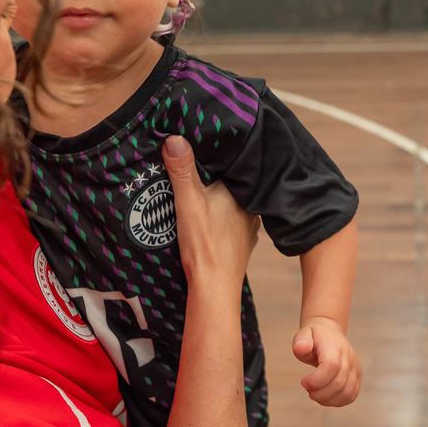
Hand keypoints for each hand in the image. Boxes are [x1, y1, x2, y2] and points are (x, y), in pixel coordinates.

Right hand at [162, 136, 259, 284]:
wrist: (215, 288)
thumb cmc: (204, 244)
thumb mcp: (188, 202)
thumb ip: (182, 170)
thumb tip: (175, 138)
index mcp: (243, 192)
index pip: (233, 166)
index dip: (221, 156)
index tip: (207, 145)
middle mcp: (253, 207)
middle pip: (235, 185)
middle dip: (221, 178)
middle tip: (203, 168)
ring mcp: (251, 227)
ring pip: (237, 204)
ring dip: (224, 199)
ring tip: (208, 191)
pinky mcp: (244, 243)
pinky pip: (235, 222)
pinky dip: (225, 218)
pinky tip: (215, 218)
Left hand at [291, 317, 361, 406]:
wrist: (330, 334)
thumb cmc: (315, 337)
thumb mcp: (303, 334)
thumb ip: (301, 341)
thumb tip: (301, 348)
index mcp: (335, 346)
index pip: (332, 366)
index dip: (317, 380)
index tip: (304, 382)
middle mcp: (349, 357)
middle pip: (339, 383)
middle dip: (319, 393)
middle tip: (307, 389)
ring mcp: (355, 368)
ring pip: (346, 393)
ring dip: (327, 400)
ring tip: (315, 393)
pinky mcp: (357, 378)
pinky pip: (350, 396)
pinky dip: (336, 402)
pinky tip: (324, 396)